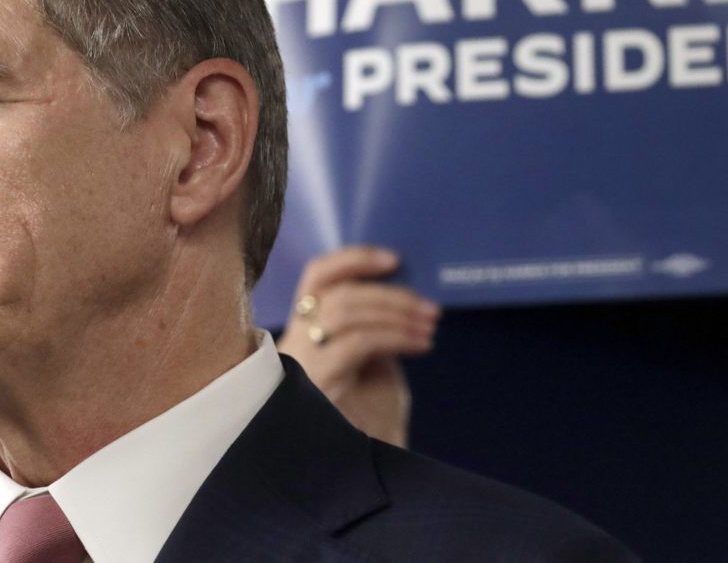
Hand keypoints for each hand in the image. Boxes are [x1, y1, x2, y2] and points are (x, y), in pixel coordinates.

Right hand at [276, 246, 440, 447]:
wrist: (361, 468)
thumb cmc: (370, 412)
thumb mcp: (371, 359)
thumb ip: (375, 326)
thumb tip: (405, 290)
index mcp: (306, 328)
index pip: (318, 276)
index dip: (353, 259)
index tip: (394, 259)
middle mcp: (296, 340)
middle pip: (339, 292)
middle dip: (389, 293)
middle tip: (429, 305)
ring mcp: (303, 360)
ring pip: (345, 311)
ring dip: (396, 313)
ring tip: (430, 324)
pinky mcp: (317, 381)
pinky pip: (357, 342)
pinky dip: (394, 336)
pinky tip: (420, 342)